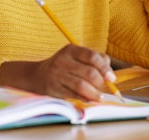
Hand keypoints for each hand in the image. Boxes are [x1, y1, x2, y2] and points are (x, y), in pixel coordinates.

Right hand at [0, 44, 116, 100]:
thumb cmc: (64, 66)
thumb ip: (94, 60)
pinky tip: (88, 99)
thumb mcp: (76, 57)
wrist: (36, 75)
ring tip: (99, 97)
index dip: (105, 68)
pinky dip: (83, 98)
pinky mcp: (53, 88)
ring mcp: (57, 74)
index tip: (111, 78)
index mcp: (71, 49)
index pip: (93, 57)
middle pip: (89, 73)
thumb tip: (110, 74)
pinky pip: (72, 94)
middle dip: (101, 83)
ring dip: (94, 93)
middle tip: (104, 88)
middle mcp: (63, 60)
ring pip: (81, 85)